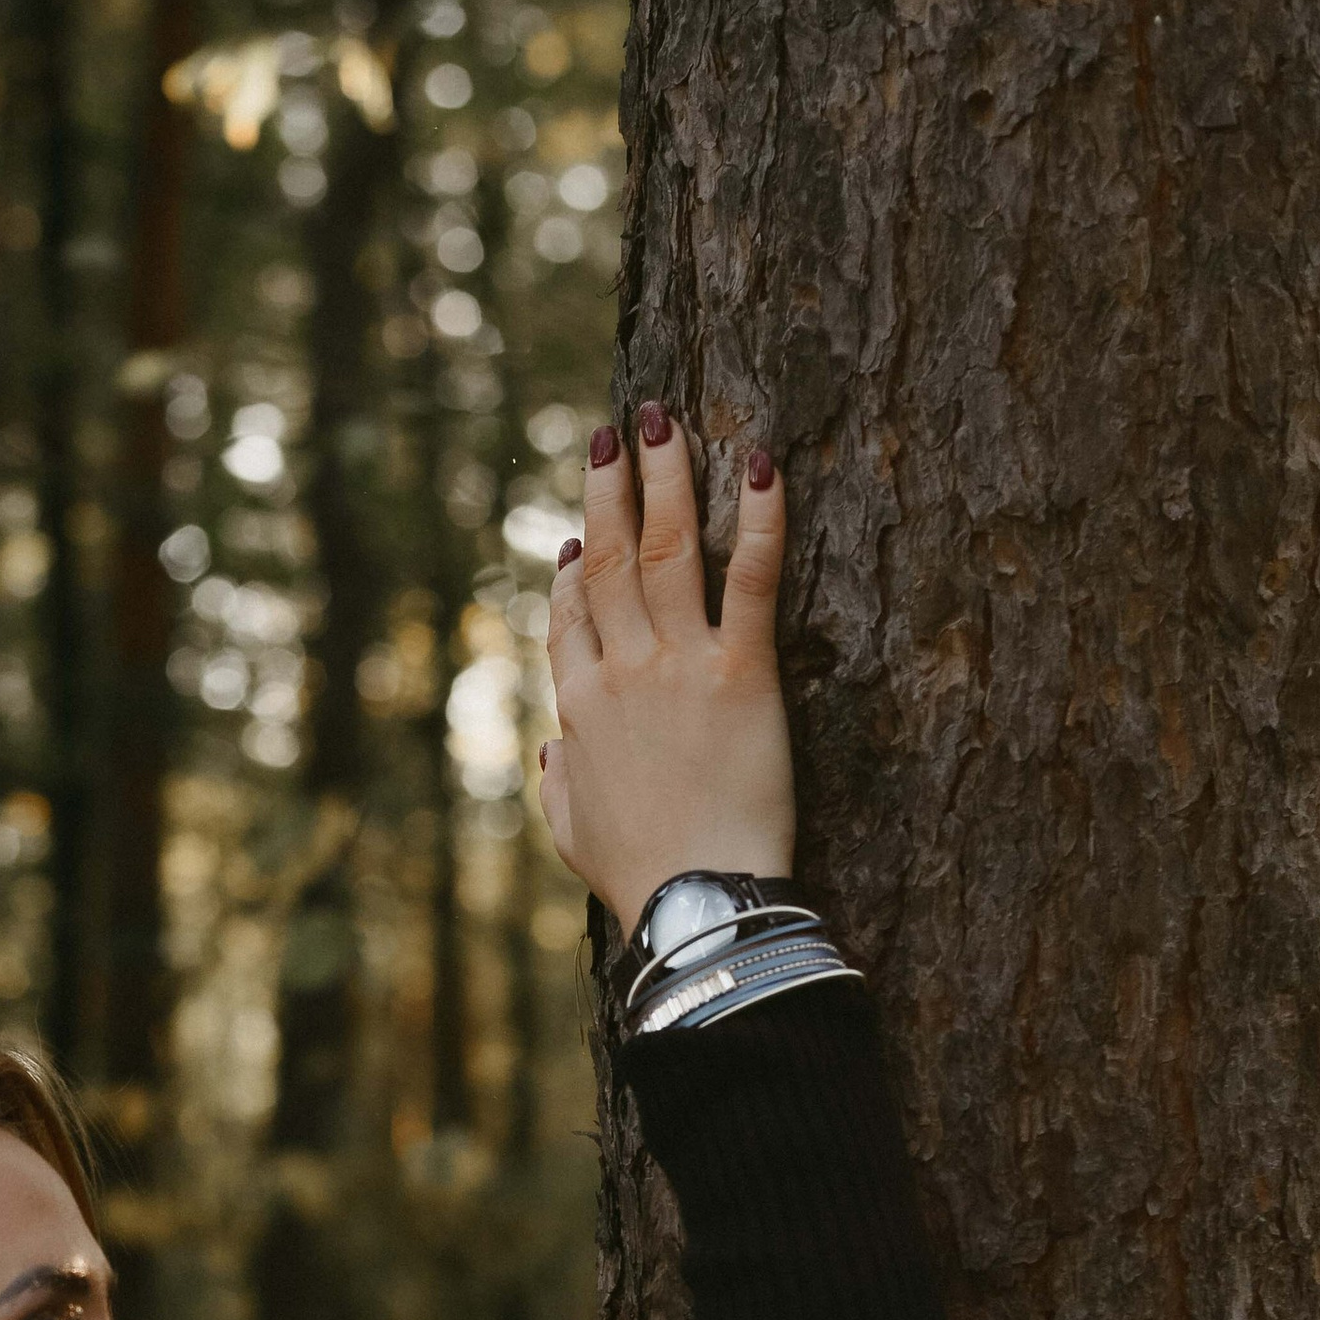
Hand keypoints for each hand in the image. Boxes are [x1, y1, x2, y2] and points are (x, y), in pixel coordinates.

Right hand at [539, 408, 794, 936]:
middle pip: (612, 561)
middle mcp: (622, 670)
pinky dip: (760, 518)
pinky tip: (763, 464)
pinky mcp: (742, 672)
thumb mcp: (572, 833)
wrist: (693, 901)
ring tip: (664, 418)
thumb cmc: (638, 878)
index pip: (570, 617)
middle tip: (613, 432)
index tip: (578, 539)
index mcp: (580, 708)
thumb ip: (560, 782)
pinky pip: (752, 579)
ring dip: (666, 476)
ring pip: (668, 549)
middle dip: (609, 489)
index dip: (574, 572)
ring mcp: (679, 665)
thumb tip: (555, 750)